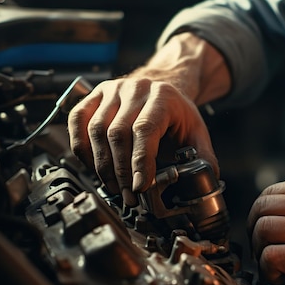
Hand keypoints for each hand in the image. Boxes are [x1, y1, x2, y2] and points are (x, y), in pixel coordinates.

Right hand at [66, 33, 229, 205]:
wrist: (162, 89)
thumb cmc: (177, 114)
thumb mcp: (196, 132)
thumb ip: (203, 157)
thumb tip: (207, 181)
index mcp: (163, 96)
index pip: (145, 129)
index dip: (140, 161)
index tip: (140, 187)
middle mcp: (134, 89)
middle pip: (117, 133)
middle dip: (122, 171)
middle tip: (128, 196)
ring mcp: (111, 90)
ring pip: (96, 130)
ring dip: (102, 166)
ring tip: (114, 187)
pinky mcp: (93, 96)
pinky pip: (77, 122)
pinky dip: (82, 148)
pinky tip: (94, 166)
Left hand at [247, 176, 284, 284]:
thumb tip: (262, 213)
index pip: (272, 192)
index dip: (259, 216)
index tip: (263, 235)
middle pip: (263, 209)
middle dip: (255, 234)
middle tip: (264, 254)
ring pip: (263, 231)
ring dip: (261, 255)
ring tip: (278, 269)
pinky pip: (270, 257)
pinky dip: (269, 272)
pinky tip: (284, 280)